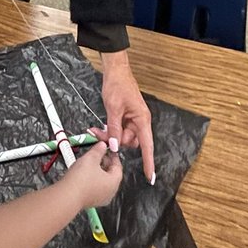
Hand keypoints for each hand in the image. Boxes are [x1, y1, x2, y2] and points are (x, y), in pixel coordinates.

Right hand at [60, 141, 123, 208]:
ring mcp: (100, 198)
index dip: (113, 155)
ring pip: (102, 181)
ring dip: (97, 171)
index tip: (108, 149)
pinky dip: (91, 179)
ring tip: (88, 162)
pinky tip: (83, 173)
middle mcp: (110, 192)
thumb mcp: (91, 158)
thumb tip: (102, 146)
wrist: (67, 196)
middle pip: (110, 174)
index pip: (118, 166)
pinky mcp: (90, 200)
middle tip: (98, 154)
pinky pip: (94, 187)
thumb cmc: (80, 181)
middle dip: (104, 162)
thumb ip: (98, 150)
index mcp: (114, 182)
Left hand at [101, 50, 154, 183]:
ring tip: (97, 129)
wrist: (115, 70)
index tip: (150, 176)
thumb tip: (115, 146)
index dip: (148, 162)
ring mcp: (132, 119)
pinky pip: (118, 129)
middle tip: (100, 135)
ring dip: (110, 136)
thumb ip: (114, 129)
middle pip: (130, 142)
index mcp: (142, 120)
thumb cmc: (118, 85)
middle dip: (115, 141)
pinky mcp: (124, 117)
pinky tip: (99, 127)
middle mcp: (139, 121)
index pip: (147, 146)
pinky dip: (109, 130)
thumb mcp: (113, 108)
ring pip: (122, 137)